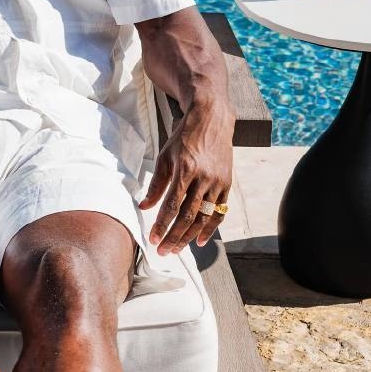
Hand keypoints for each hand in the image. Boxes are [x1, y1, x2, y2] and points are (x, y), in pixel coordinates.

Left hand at [139, 92, 234, 253]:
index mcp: (185, 170)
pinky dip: (210, 228)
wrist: (212, 120)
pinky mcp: (227, 184)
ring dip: (189, 237)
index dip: (162, 225)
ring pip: (204, 217)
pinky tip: (199, 240)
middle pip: (188, 216)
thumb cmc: (184, 137)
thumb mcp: (165, 156)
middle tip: (163, 251)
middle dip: (174, 237)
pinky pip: (219, 212)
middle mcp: (204, 178)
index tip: (153, 240)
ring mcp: (218, 182)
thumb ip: (156, 184)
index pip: (172, 206)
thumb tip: (143, 207)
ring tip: (177, 249)